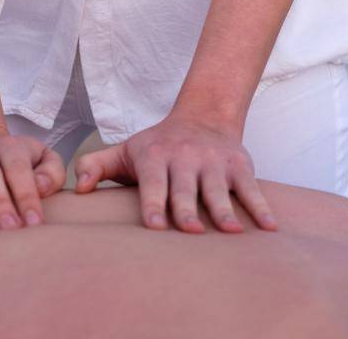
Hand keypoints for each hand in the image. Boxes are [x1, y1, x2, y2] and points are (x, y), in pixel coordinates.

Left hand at [73, 112, 277, 233]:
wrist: (204, 115)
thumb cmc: (159, 146)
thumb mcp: (127, 151)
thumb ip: (98, 166)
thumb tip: (77, 189)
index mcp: (157, 157)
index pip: (154, 182)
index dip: (153, 203)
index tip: (154, 226)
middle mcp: (186, 158)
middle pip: (186, 187)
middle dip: (187, 208)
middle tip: (190, 231)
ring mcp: (214, 162)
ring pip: (219, 189)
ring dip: (225, 210)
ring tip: (231, 232)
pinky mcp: (240, 166)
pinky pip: (251, 188)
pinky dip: (261, 207)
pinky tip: (270, 228)